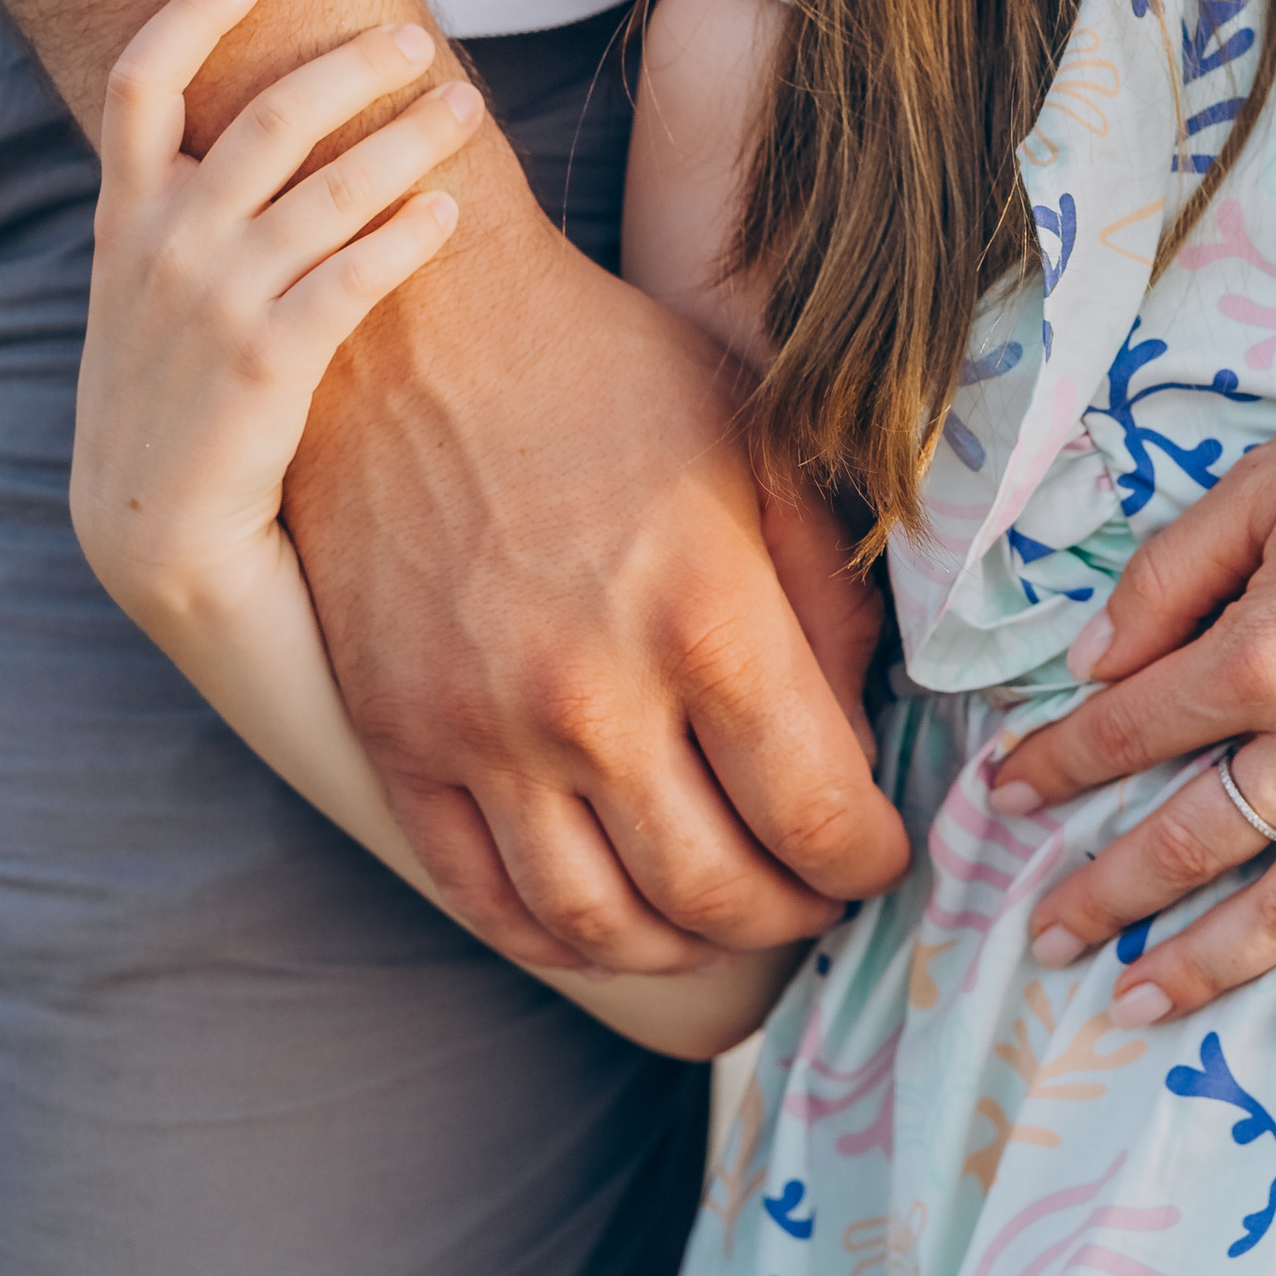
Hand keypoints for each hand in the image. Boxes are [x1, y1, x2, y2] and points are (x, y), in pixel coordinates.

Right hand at [74, 0, 482, 609]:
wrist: (153, 527)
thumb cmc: (169, 394)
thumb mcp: (143, 290)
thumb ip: (177, 212)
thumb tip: (241, 136)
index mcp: (128, 218)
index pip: (138, 84)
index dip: (190, 13)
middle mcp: (167, 245)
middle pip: (270, 115)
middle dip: (353, 65)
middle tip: (416, 37)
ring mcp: (217, 301)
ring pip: (333, 186)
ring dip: (410, 135)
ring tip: (468, 104)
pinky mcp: (270, 360)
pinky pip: (357, 275)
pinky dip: (409, 233)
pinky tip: (449, 212)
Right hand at [286, 156, 910, 976]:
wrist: (413, 328)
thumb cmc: (606, 371)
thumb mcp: (761, 448)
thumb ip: (830, 599)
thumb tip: (862, 736)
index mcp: (705, 616)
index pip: (817, 816)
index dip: (868, 859)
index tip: (879, 850)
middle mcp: (591, 696)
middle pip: (720, 892)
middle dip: (793, 913)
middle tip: (814, 891)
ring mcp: (480, 731)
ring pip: (603, 924)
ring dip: (686, 947)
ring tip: (725, 916)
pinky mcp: (397, 742)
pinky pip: (484, 900)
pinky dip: (563, 939)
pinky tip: (613, 917)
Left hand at [986, 167, 1275, 1045]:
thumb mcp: (1269, 482)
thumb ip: (1169, 574)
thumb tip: (1087, 659)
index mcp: (1267, 649)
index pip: (1127, 732)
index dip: (1055, 769)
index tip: (1005, 799)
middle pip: (1188, 841)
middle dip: (1102, 895)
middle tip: (1045, 935)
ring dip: (1204, 964)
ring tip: (1138, 1000)